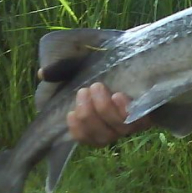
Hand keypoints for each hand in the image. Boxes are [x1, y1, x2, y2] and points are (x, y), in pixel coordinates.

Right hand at [37, 70, 152, 147]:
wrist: (141, 54)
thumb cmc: (108, 64)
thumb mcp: (84, 66)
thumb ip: (64, 70)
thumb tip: (42, 73)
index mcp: (98, 122)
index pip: (86, 138)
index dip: (78, 131)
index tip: (70, 113)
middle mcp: (115, 128)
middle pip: (102, 136)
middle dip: (89, 115)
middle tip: (86, 90)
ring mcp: (133, 123)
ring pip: (118, 130)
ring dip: (105, 110)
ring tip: (99, 87)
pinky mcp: (149, 115)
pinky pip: (138, 121)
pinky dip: (126, 111)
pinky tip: (119, 96)